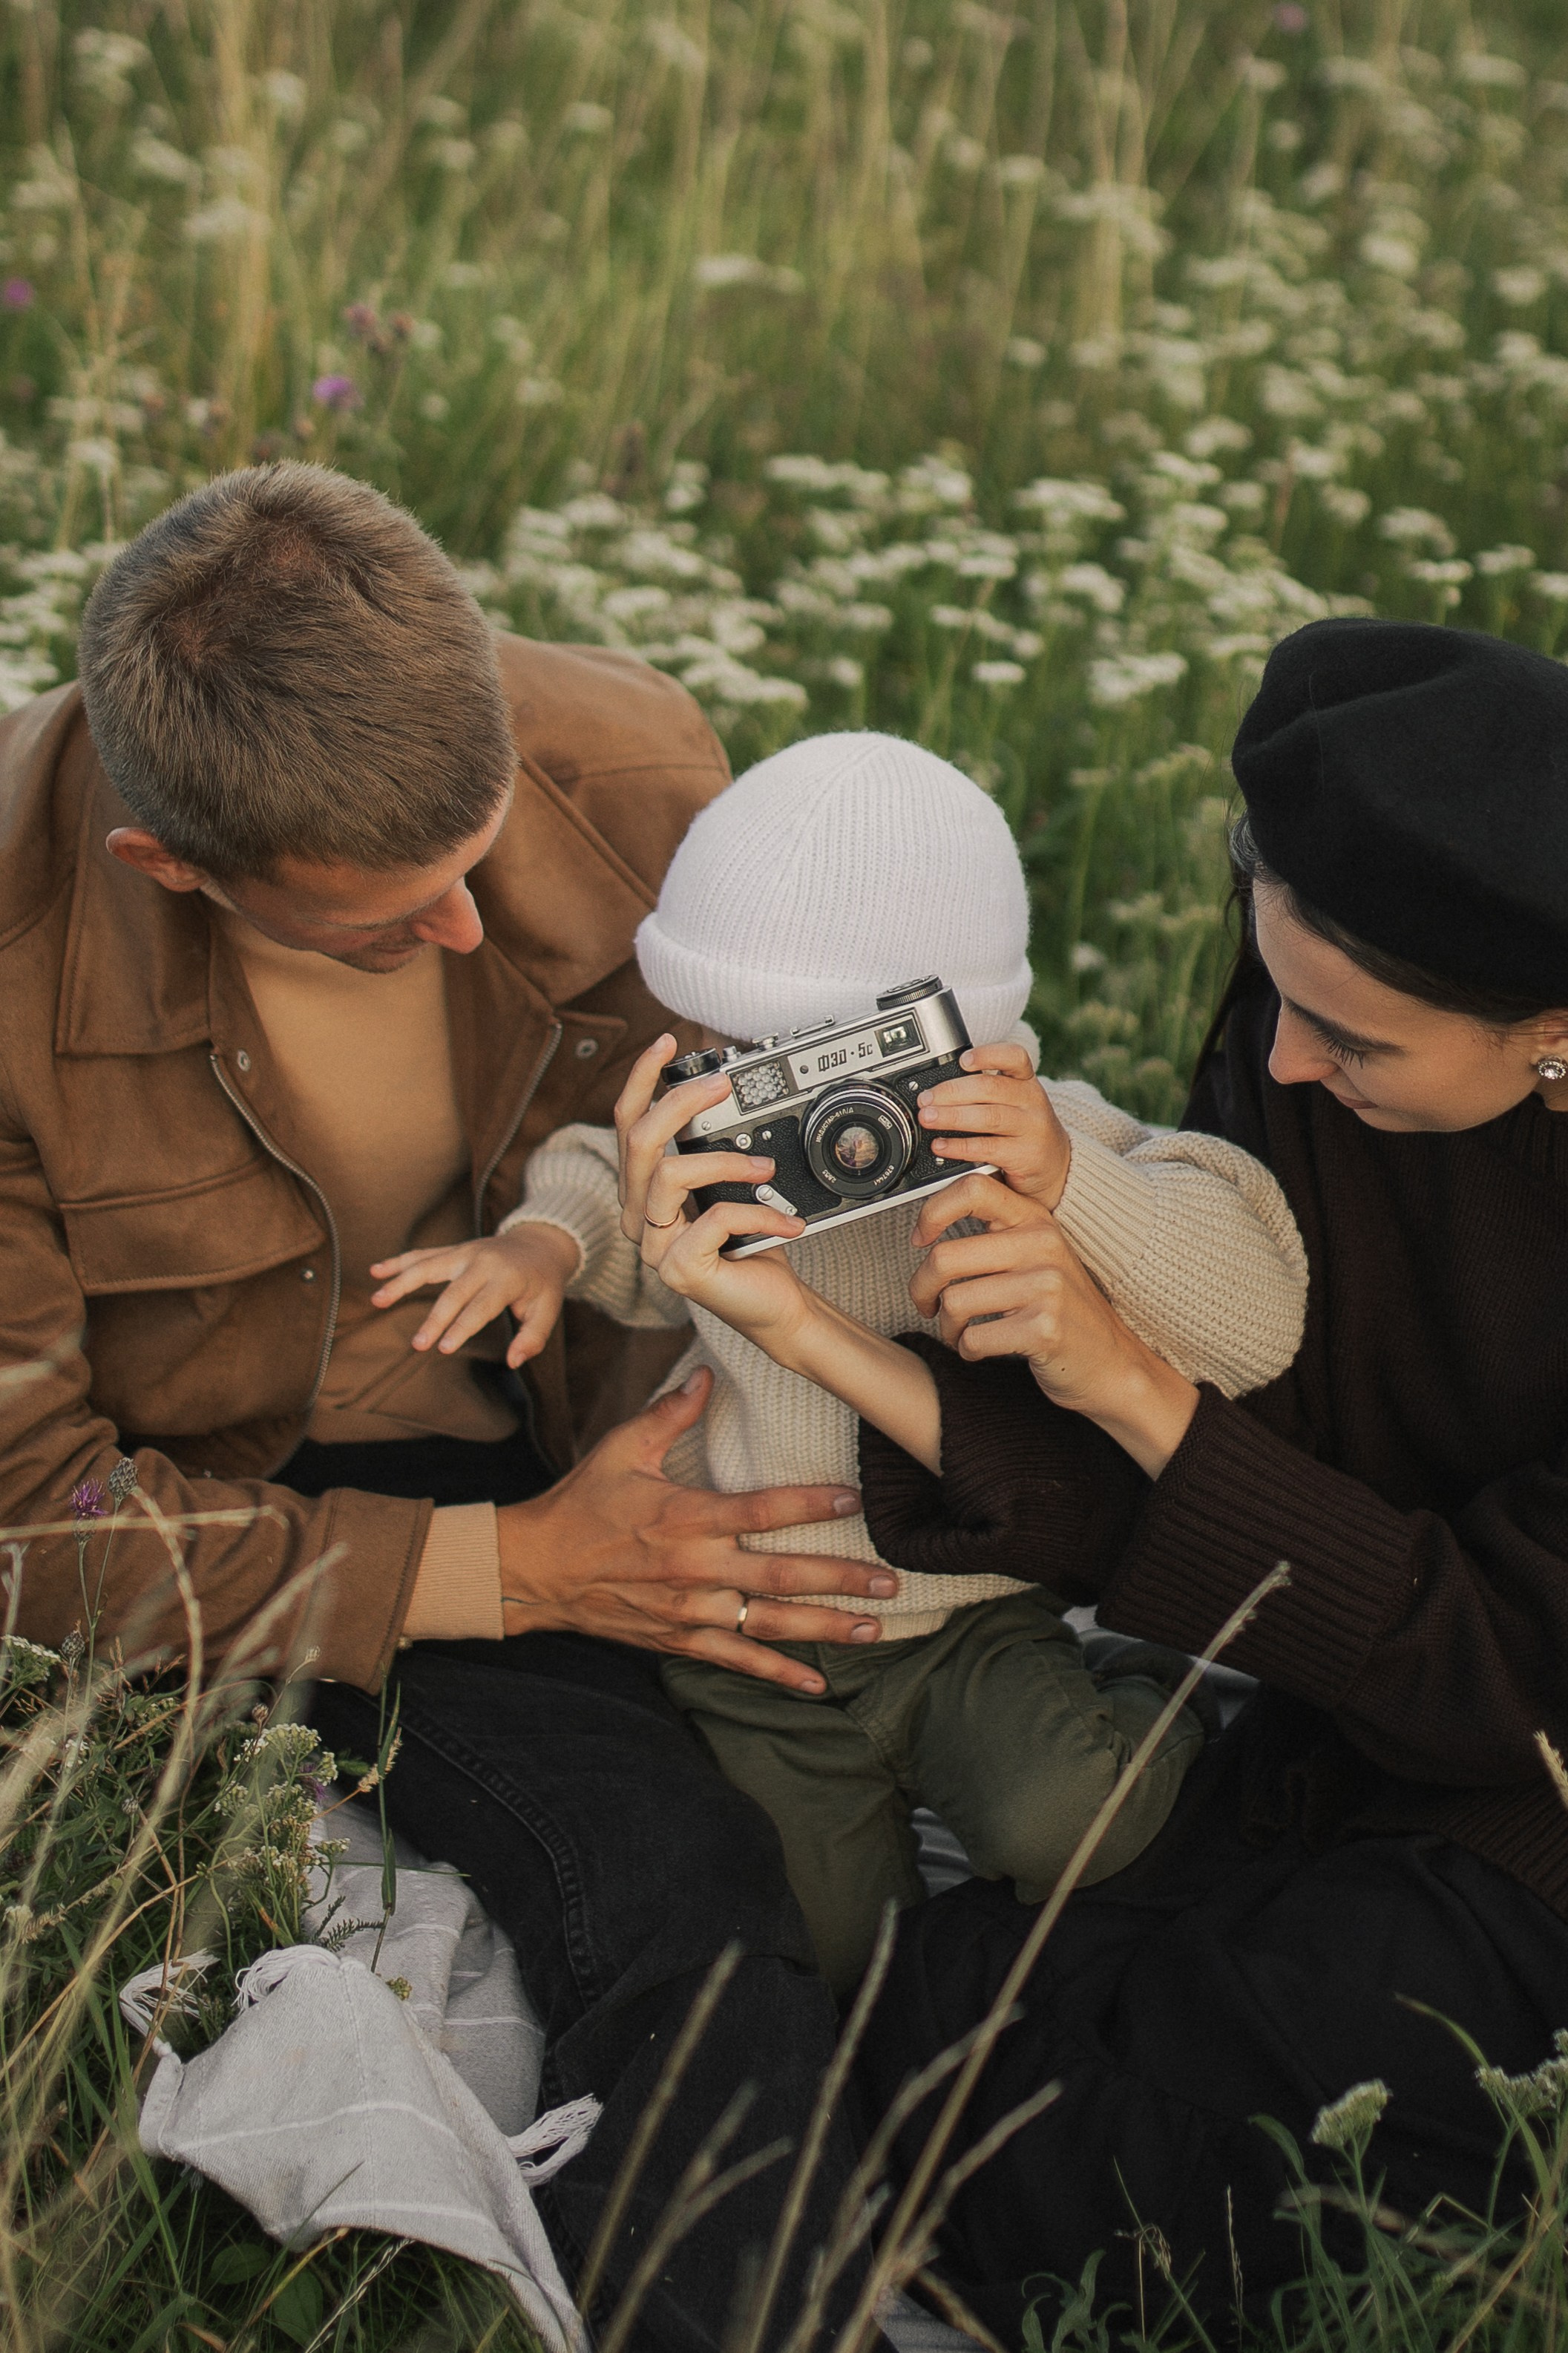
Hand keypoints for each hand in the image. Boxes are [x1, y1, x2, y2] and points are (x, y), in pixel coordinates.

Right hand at [369, 1224, 579, 1368]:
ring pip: (428, 1266)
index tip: (445, 1349)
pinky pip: (423, 1255)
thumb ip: (534, 1338)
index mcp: (507, 1278)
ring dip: (401, 1283)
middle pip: (453, 1293)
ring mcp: (465, 1252)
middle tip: (418, 1344)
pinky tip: (376, 1272)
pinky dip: (399, 1262)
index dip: (463, 1328)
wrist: (540, 1244)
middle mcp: (482, 1262)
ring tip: (377, 1300)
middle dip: (435, 1320)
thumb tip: (514, 1362)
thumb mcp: (549, 1310)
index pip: (481, 1307)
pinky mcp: (454, 1250)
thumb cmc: (542, 1283)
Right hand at [497, 1369, 898, 1692]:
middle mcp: (693, 1569)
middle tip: (891, 1579)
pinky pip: (736, 1661)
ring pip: (768, 1624)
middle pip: (780, 1577)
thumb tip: (707, 1376)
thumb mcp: (621, 1450)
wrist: (533, 1570)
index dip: (810, 1504)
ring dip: (825, 1627)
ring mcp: (688, 1611)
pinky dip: (777, 1674)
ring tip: (874, 1628)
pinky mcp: (678, 1640)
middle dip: (840, 1579)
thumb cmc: (581, 1504)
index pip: (760, 1510)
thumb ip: (670, 1414)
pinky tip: (817, 1683)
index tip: (854, 1499)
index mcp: (684, 1517)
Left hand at [908, 1172, 1198, 1476]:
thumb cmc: (1064, 1311)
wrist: (1112, 1363)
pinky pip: (974, 1339)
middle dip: (922, 1289)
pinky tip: (982, 1350)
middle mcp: (1041, 1245)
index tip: (919, 1239)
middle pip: (945, 1257)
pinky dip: (967, 1351)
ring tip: (959, 1333)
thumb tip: (928, 1227)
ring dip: (946, 1328)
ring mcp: (1046, 1287)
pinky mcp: (1044, 1329)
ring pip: (954, 1302)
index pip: (972, 1189)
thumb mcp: (1038, 1257)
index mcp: (1035, 1220)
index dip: (932, 1212)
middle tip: (927, 1304)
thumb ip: (997, 1235)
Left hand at [917, 1038, 1071, 1207]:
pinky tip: (940, 1145)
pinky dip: (960, 1146)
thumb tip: (936, 1090)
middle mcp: (1033, 1101)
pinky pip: (988, 1148)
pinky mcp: (1027, 1155)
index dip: (989, 1054)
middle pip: (991, 1088)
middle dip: (952, 1091)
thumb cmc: (1023, 1129)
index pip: (1015, 1057)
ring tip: (928, 1118)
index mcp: (1026, 1082)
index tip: (963, 1060)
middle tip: (926, 1099)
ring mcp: (1032, 1128)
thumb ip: (984, 1092)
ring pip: (990, 1117)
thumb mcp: (1014, 1103)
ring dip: (953, 1116)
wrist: (1056, 1166)